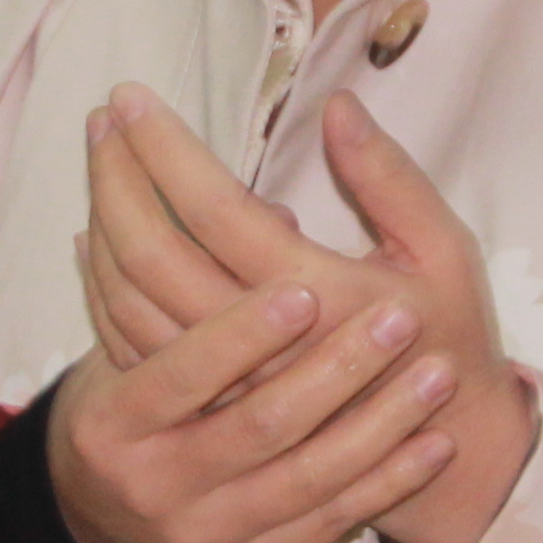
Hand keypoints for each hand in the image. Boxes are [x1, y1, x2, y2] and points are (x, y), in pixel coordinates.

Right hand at [43, 264, 460, 542]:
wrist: (101, 528)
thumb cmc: (127, 408)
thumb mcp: (122, 350)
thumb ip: (180, 287)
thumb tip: (272, 210)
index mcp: (114, 421)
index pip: (179, 374)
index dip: (240, 334)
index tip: (304, 289)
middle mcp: (156, 485)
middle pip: (257, 426)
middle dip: (336, 371)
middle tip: (400, 317)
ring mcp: (207, 532)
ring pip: (307, 478)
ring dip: (379, 425)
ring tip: (435, 375)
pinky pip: (331, 522)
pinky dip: (386, 481)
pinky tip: (433, 443)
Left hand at [75, 84, 535, 542]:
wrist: (443, 447)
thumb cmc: (445, 334)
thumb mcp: (443, 250)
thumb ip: (389, 178)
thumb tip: (339, 105)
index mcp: (320, 294)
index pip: (214, 208)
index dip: (165, 149)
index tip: (132, 96)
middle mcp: (259, 346)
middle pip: (153, 252)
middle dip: (119, 174)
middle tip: (102, 117)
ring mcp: (225, 383)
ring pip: (131, 298)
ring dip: (105, 220)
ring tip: (100, 158)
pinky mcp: (207, 405)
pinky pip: (130, 341)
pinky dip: (104, 283)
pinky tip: (97, 236)